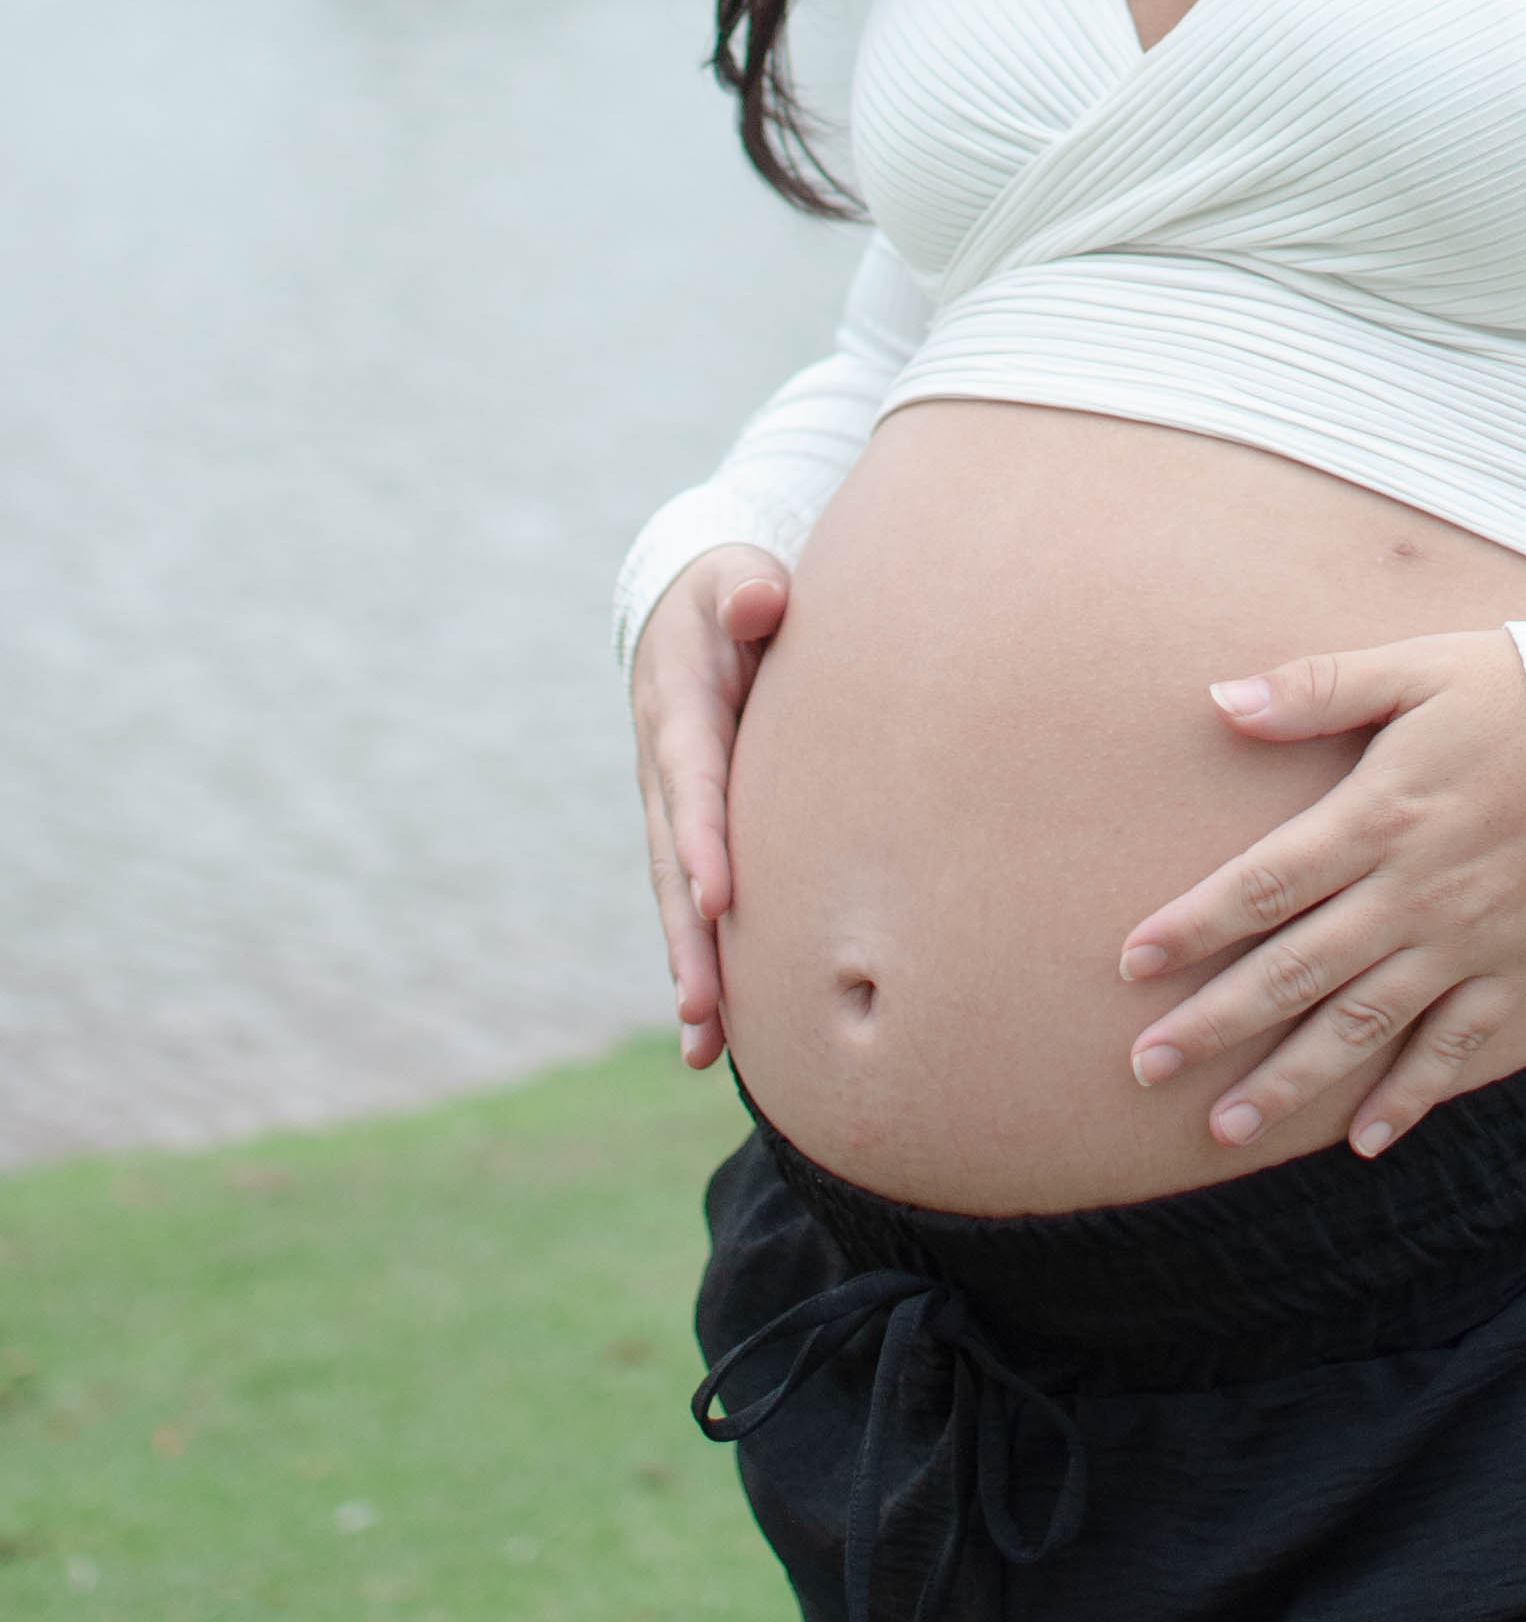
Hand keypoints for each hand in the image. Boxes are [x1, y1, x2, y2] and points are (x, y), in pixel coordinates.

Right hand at [629, 546, 789, 1070]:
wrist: (689, 618)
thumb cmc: (735, 594)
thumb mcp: (736, 576)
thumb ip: (748, 589)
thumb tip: (761, 602)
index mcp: (680, 710)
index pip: (692, 779)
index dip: (701, 836)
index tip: (717, 894)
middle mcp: (667, 774)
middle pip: (673, 863)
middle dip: (687, 934)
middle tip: (703, 1002)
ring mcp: (674, 813)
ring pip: (676, 901)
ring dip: (691, 968)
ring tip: (704, 1043)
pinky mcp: (692, 839)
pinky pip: (691, 909)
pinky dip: (701, 968)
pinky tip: (714, 1045)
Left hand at [1119, 627, 1525, 1158]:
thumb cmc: (1521, 693)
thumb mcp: (1416, 666)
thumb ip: (1318, 687)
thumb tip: (1222, 700)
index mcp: (1377, 818)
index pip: (1264, 884)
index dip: (1194, 926)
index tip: (1132, 965)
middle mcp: (1411, 894)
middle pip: (1295, 972)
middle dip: (1215, 1024)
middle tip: (1146, 1068)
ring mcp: (1464, 941)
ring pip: (1362, 1026)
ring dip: (1290, 1079)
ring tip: (1225, 1126)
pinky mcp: (1515, 968)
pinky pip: (1455, 1046)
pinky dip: (1411, 1097)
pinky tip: (1364, 1141)